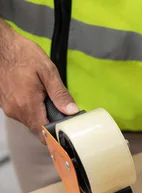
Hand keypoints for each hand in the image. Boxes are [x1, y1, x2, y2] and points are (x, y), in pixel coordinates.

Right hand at [0, 21, 78, 141]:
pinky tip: (38, 97)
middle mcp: (16, 111)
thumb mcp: (48, 71)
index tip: (67, 130)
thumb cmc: (24, 55)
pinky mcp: (5, 103)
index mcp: (27, 105)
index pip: (43, 133)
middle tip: (62, 110)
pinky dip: (32, 109)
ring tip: (49, 100)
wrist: (1, 46)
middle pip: (38, 128)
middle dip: (51, 122)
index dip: (56, 134)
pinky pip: (22, 113)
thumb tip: (71, 111)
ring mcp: (8, 108)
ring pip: (30, 121)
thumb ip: (60, 94)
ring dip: (41, 115)